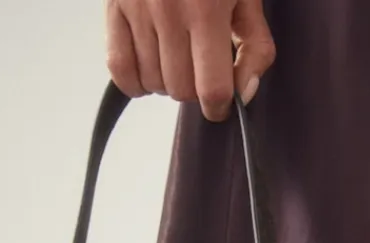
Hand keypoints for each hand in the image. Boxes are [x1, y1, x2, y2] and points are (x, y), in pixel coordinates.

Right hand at [105, 0, 275, 121]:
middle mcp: (169, 12)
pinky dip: (135, 81)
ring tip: (178, 59)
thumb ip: (255, 48)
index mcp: (208, 11)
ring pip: (153, 83)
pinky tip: (149, 70)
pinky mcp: (114, 7)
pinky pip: (119, 69)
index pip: (211, 88)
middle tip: (200, 68)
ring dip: (168, 82)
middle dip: (195, 90)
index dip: (219, 106)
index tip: (221, 103)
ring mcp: (138, 10)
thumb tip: (244, 94)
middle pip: (180, 91)